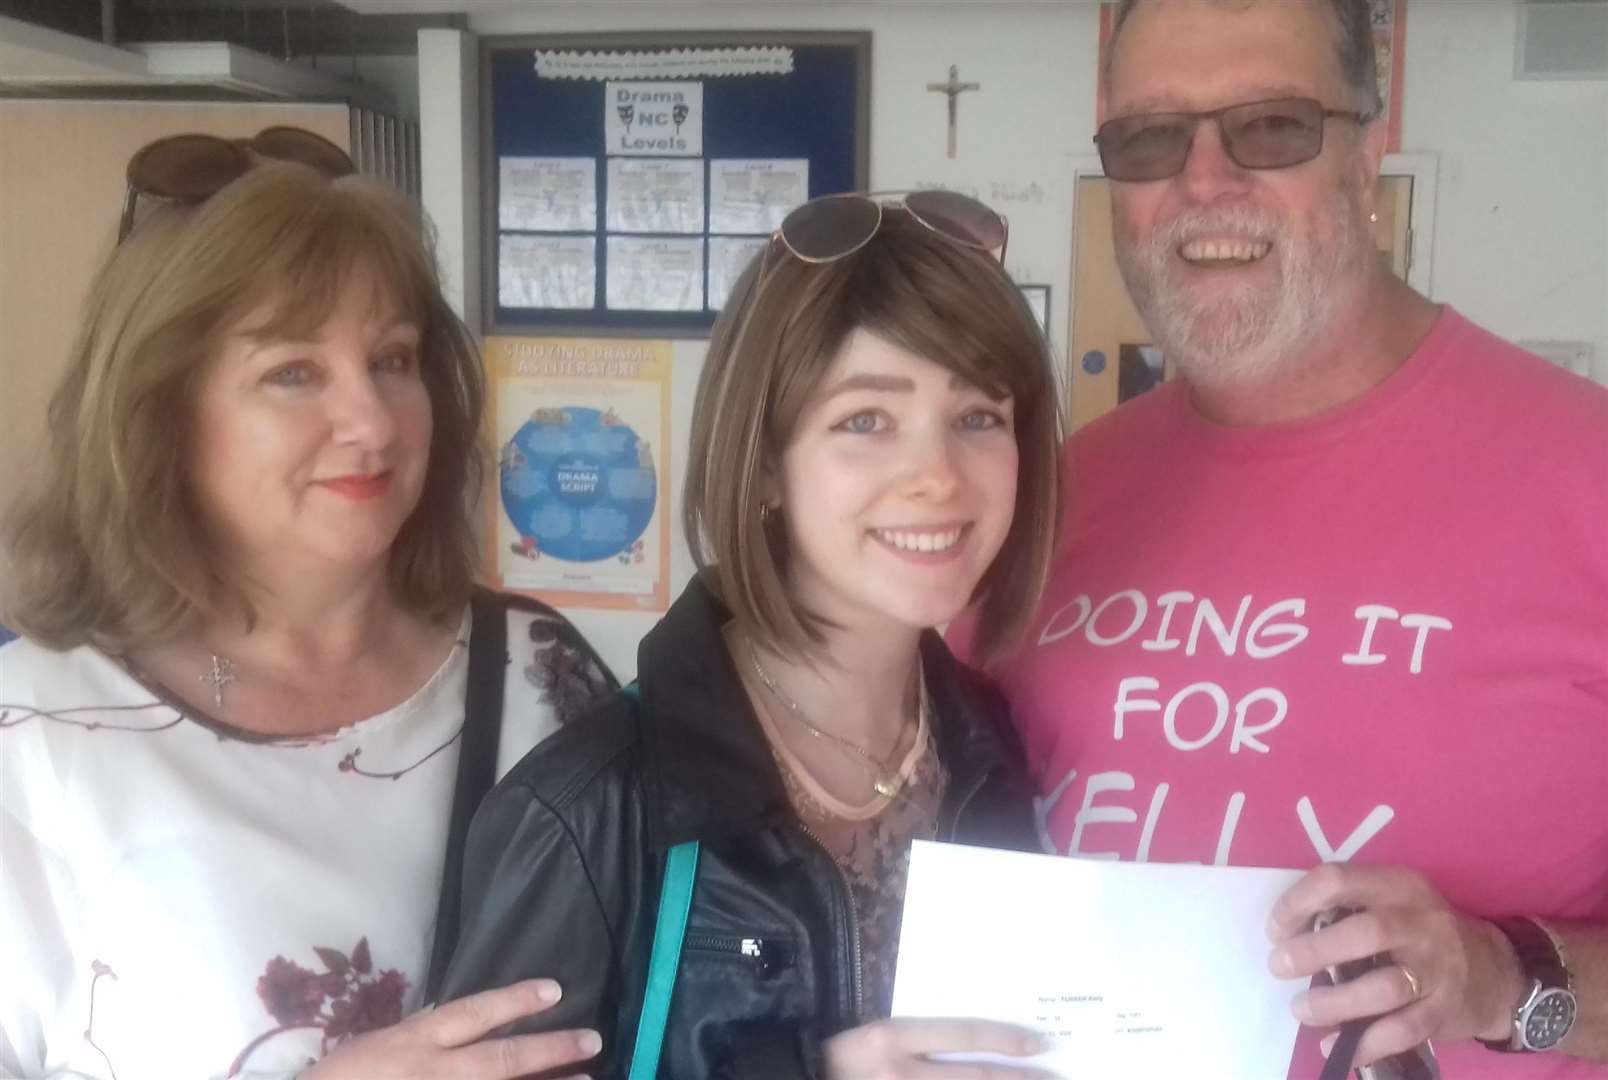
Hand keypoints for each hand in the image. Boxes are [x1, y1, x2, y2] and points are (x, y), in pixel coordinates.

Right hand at [300, 979, 601, 1079]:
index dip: (515, 1001)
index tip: (555, 990)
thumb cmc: (344, 1079)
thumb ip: (421, 1031)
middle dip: (550, 1050)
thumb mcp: (380, 1045)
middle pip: (501, 1060)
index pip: (473, 1014)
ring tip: (587, 1079)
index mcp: (415, 1042)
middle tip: (593, 1040)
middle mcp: (433, 1072)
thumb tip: (461, 1017)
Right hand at [823, 1017, 1055, 1079]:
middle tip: (1057, 1078)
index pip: (963, 1035)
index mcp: (891, 1038)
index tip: (1040, 1044)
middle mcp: (899, 1072)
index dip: (1005, 1040)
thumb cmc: (839, 1059)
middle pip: (976, 1078)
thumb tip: (976, 1046)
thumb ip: (919, 1038)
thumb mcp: (875, 1038)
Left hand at [1266, 864, 1524, 1068]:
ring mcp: (1437, 970)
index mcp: (1399, 886)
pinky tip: (1334, 1047)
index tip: (1276, 930)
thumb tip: (1287, 933)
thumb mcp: (1394, 902)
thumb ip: (1348, 909)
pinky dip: (1364, 1043)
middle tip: (1279, 967)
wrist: (1495, 972)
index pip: (1339, 881)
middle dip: (1313, 951)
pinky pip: (1402, 1031)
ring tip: (1301, 1009)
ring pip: (1383, 988)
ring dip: (1333, 1003)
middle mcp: (1422, 923)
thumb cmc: (1420, 933)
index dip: (1298, 903)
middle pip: (1364, 933)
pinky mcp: (1445, 1011)